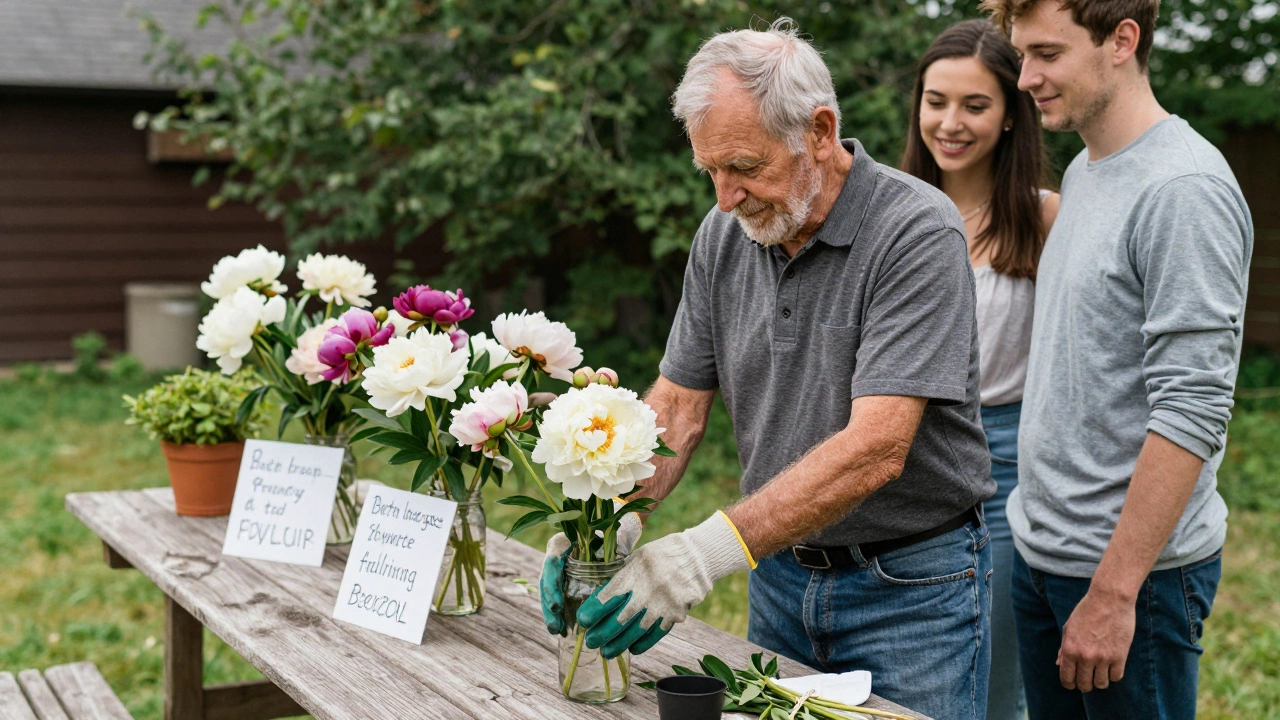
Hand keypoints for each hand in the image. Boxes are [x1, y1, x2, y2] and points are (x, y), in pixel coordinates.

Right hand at [539, 512, 641, 635]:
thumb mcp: (612, 538)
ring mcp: (556, 569)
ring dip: (550, 613)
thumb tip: (620, 560)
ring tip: (556, 630)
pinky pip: (554, 597)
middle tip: (555, 625)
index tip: (558, 605)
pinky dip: (557, 613)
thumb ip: (613, 547)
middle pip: (546, 580)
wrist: (610, 533)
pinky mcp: (561, 581)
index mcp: (563, 542)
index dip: (552, 585)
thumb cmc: (611, 534)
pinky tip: (561, 629)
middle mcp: (555, 555)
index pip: (552, 561)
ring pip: (546, 592)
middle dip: (548, 605)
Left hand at [576, 512, 750, 658]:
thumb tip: (601, 596)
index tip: (583, 620)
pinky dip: (643, 643)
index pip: (609, 595)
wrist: (697, 556)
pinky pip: (656, 634)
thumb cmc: (662, 555)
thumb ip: (622, 575)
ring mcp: (663, 604)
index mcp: (635, 571)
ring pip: (636, 630)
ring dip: (619, 643)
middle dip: (602, 633)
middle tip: (591, 642)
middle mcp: (648, 589)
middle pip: (620, 618)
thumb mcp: (638, 557)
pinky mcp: (676, 614)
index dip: (594, 610)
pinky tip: (632, 649)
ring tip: (607, 652)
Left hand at [1057, 588, 1135, 691]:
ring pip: (1101, 684)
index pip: (1066, 678)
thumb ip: (1063, 648)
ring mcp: (1103, 658)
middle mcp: (1084, 656)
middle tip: (1088, 678)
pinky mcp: (1120, 656)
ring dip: (1100, 680)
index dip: (1069, 684)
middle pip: (1084, 685)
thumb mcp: (1069, 627)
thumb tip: (1058, 664)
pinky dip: (1113, 674)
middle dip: (1085, 684)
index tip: (1073, 683)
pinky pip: (1116, 677)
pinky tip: (1112, 665)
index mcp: (1069, 649)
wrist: (1109, 599)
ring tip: (1100, 671)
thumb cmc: (1087, 611)